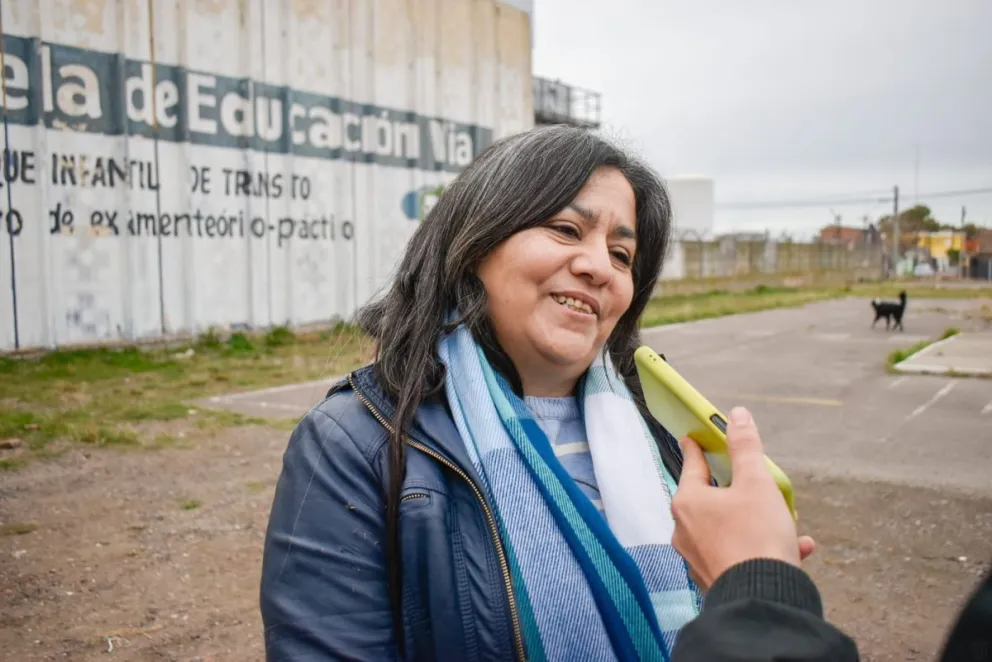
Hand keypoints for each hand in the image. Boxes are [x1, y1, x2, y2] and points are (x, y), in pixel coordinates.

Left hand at [671, 406, 814, 591]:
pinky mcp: (714, 578)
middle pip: (709, 498)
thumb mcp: (756, 483)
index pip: (691, 465)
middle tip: (754, 483)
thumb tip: (737, 416)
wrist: (762, 598)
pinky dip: (761, 547)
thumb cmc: (757, 537)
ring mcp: (697, 556)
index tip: (693, 438)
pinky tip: (796, 549)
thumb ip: (745, 447)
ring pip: (728, 528)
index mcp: (688, 502)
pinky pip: (738, 554)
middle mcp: (685, 529)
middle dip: (736, 491)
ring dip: (757, 522)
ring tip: (785, 522)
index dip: (696, 448)